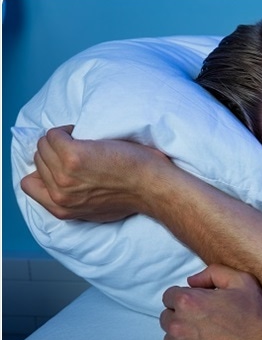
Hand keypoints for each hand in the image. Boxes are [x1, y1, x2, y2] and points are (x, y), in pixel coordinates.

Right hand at [20, 125, 169, 221]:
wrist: (154, 187)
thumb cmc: (135, 194)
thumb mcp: (97, 209)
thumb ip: (74, 201)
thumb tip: (60, 185)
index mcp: (62, 209)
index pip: (30, 184)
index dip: (45, 169)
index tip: (62, 162)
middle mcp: (60, 195)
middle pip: (38, 160)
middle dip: (55, 151)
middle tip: (78, 148)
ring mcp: (65, 175)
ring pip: (44, 145)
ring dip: (61, 139)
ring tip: (83, 141)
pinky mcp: (74, 156)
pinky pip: (54, 134)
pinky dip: (67, 130)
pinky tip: (83, 134)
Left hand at [160, 264, 261, 339]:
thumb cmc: (256, 317)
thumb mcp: (242, 281)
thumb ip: (212, 273)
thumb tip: (191, 281)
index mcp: (188, 302)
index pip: (169, 296)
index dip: (187, 298)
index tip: (201, 305)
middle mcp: (178, 327)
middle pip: (167, 318)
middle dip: (182, 317)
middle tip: (207, 322)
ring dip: (184, 338)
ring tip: (209, 339)